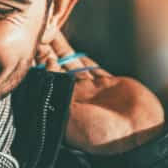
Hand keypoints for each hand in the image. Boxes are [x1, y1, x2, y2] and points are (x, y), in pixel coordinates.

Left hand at [38, 31, 165, 155]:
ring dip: (62, 48)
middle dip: (47, 50)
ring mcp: (93, 90)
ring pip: (73, 64)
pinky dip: (82, 57)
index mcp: (63, 107)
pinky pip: (93, 67)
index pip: (46, 80)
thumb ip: (58, 91)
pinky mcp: (109, 84)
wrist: (137, 136)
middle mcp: (75, 98)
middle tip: (38, 31)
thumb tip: (46, 67)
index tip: (30, 46)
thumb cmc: (101, 135)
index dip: (38, 64)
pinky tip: (73, 48)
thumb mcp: (70, 117)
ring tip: (52, 31)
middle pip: (57, 69)